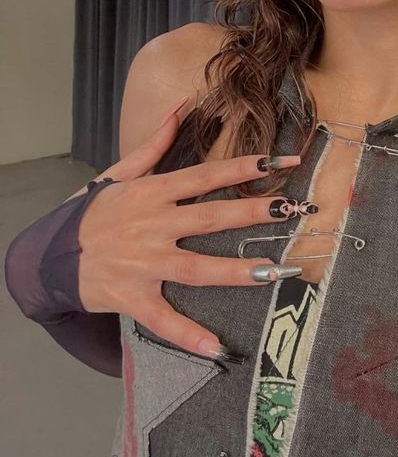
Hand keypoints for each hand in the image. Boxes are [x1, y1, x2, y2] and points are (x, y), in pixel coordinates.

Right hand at [76, 98, 305, 358]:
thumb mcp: (118, 173)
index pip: (206, 176)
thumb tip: (182, 108)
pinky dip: (188, 335)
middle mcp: (152, 226)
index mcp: (152, 193)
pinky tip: (217, 347)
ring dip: (235, 270)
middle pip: (210, 217)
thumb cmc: (91, 214)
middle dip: (253, 212)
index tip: (280, 162)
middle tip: (291, 209)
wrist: (47, 256)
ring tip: (272, 271)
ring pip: (196, 268)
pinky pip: (164, 319)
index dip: (244, 168)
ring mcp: (144, 263)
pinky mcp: (133, 297)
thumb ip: (154, 143)